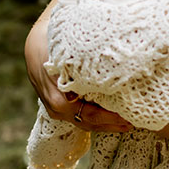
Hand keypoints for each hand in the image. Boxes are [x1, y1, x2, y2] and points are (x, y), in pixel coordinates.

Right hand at [24, 12, 133, 133]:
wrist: (35, 44)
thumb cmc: (53, 45)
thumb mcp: (64, 53)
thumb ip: (75, 70)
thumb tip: (83, 90)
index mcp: (60, 99)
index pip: (91, 115)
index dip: (111, 118)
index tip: (129, 117)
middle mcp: (57, 108)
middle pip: (89, 122)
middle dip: (111, 124)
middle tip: (133, 122)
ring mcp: (56, 109)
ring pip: (84, 122)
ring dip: (105, 124)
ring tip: (127, 123)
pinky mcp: (59, 106)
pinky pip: (80, 116)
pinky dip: (96, 118)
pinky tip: (111, 118)